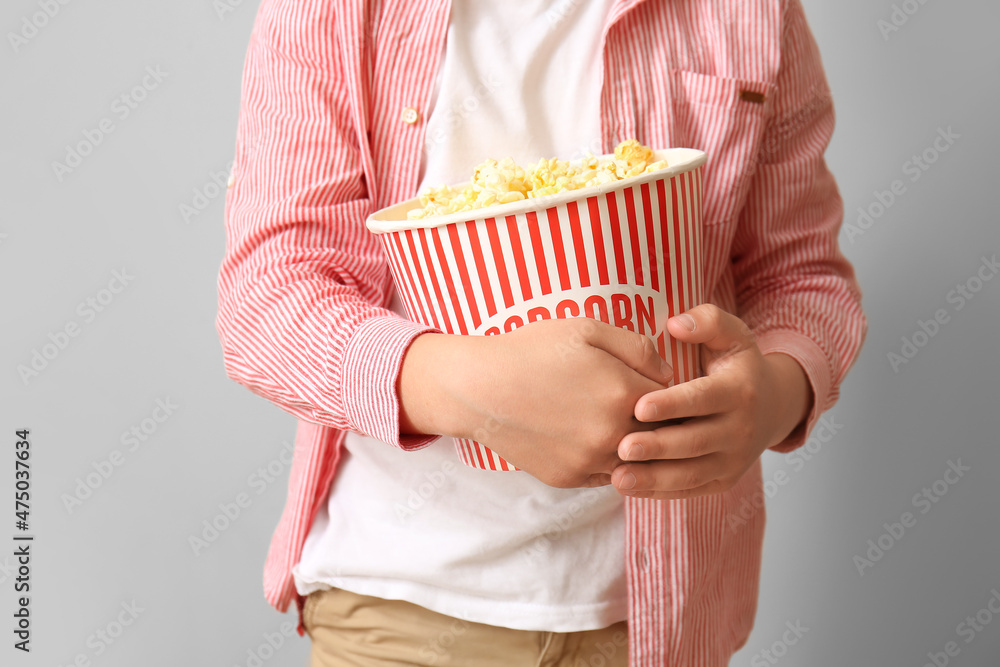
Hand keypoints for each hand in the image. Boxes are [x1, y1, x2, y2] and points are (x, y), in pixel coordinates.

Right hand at [399, 317, 673, 488]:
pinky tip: (592, 438)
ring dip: (636, 446)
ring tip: (619, 424)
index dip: (672, 393)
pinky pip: (606, 475)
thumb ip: (638, 347)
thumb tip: (668, 372)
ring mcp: (591, 461)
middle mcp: (613, 434)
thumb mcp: (587, 329)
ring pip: (635, 461)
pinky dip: (608, 460)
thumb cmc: (531, 350)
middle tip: (651, 410)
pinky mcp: (570, 478)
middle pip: (661, 437)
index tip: (663, 387)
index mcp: (625, 393)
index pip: (675, 401)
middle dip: (660, 423)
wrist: (478, 388)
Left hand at [610, 304, 812, 499]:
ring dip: (654, 478)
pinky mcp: (723, 480)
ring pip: (691, 473)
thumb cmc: (737, 365)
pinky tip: (629, 487)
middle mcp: (740, 429)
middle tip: (622, 447)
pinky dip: (659, 491)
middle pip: (695, 442)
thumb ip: (707, 321)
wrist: (772, 406)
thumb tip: (676, 324)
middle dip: (658, 447)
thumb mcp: (732, 335)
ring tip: (619, 477)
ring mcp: (733, 459)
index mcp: (739, 391)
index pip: (704, 399)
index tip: (640, 406)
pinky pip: (690, 490)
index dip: (673, 404)